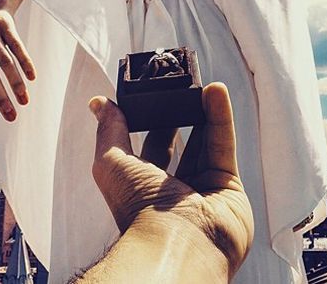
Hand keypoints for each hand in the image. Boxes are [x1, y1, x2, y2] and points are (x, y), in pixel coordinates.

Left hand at [89, 83, 253, 278]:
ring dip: (204, 110)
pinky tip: (216, 92)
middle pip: (182, 144)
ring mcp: (203, 189)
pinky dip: (221, 117)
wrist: (178, 243)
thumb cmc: (138, 209)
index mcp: (144, 187)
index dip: (152, 121)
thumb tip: (98, 103)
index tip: (154, 95)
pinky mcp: (228, 187)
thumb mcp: (111, 162)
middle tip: (182, 89)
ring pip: (205, 142)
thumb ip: (109, 130)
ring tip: (202, 84)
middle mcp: (174, 190)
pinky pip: (223, 146)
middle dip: (182, 115)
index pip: (150, 147)